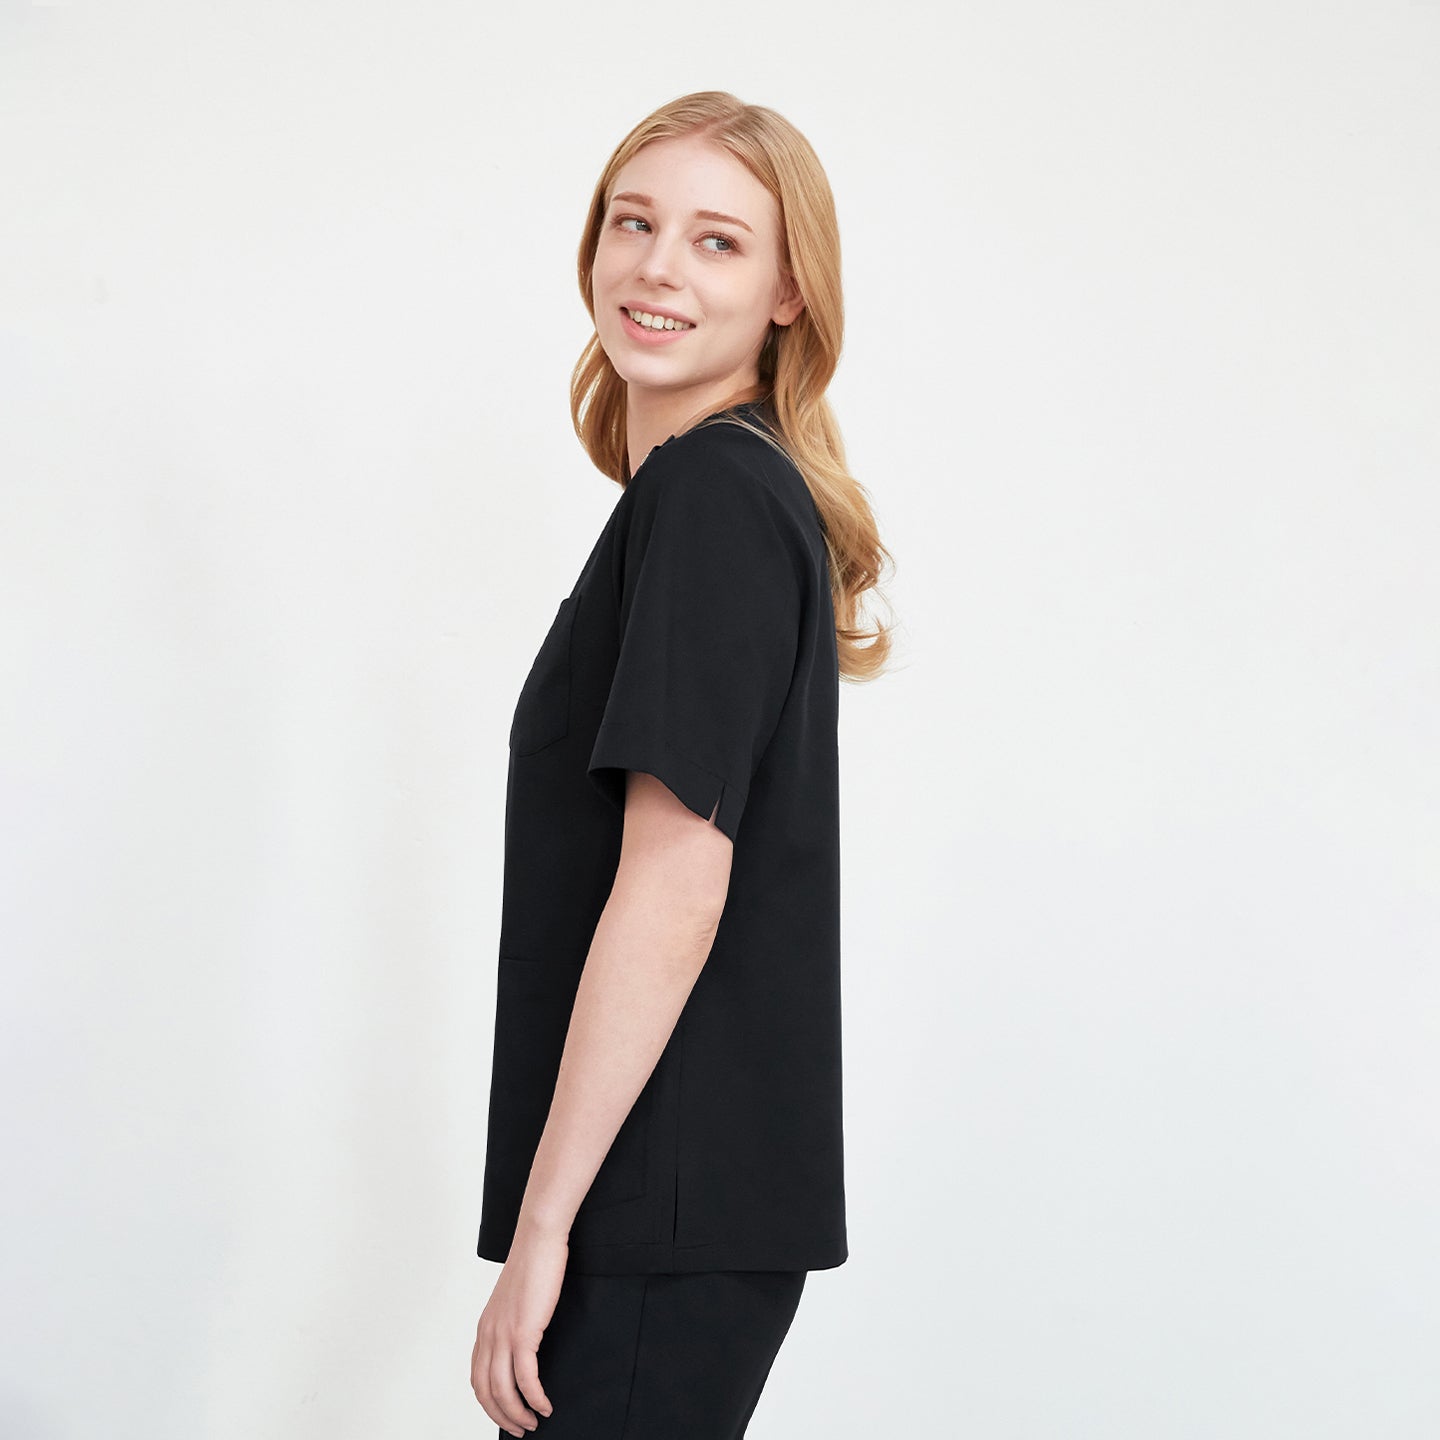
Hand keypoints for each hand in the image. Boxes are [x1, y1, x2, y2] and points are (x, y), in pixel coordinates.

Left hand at [471, 1217, 566, 1435]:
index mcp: (485, 1328)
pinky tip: (545, 1404)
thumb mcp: (516, 1300)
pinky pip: (526, 1377)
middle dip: (503, 1416)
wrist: (538, 1240)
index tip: (507, 1416)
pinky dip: (535, 1397)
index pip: (478, 1378)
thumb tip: (525, 1345)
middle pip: (486, 1391)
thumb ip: (514, 1322)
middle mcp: (488, 1335)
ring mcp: (503, 1334)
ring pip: (503, 1390)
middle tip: (521, 1429)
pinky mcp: (523, 1332)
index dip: (490, 1404)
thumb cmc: (533, 1264)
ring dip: (518, 1413)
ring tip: (534, 1422)